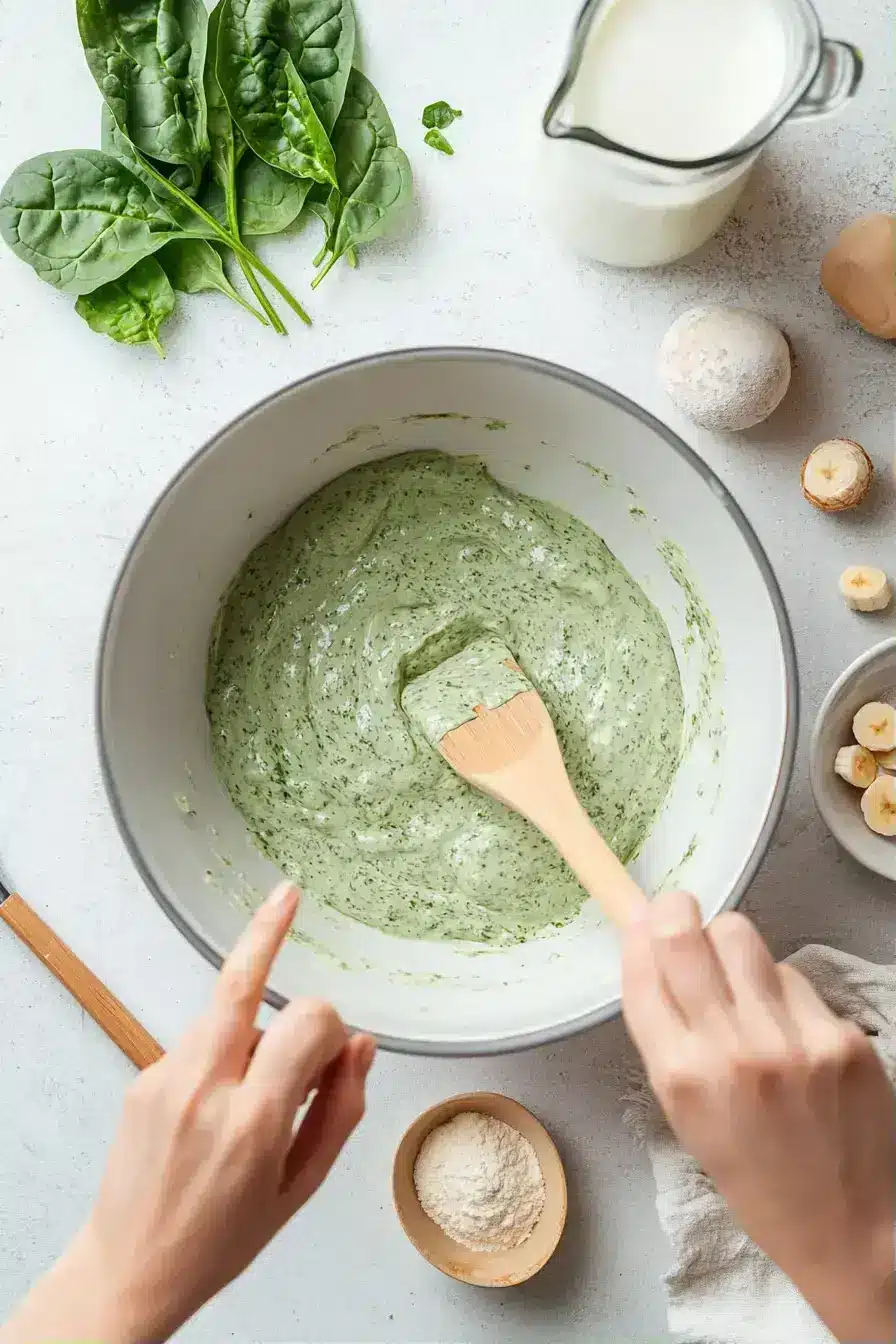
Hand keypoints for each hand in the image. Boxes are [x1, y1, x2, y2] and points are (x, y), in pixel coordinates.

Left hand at [2, 883, 373, 1343]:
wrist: (128, 1269)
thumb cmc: (221, 1241)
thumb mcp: (300, 1189)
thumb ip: (341, 1110)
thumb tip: (362, 1044)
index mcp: (252, 1123)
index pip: (307, 1022)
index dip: (332, 1025)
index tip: (339, 1047)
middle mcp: (203, 1088)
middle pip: (239, 982)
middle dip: (267, 930)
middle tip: (288, 894)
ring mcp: (165, 1077)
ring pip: (225, 1010)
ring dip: (255, 1025)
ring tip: (260, 1087)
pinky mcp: (143, 1075)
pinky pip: (201, 1040)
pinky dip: (225, 1051)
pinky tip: (221, 1104)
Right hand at [622, 891, 894, 1343]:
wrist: (847, 1227)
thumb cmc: (755, 1177)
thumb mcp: (685, 1114)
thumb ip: (667, 1035)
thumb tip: (651, 952)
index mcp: (682, 1079)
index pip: (644, 973)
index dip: (639, 935)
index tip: (642, 919)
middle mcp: (733, 1053)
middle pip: (687, 936)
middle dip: (677, 912)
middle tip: (681, 912)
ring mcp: (792, 1040)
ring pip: (742, 938)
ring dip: (730, 944)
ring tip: (738, 975)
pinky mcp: (842, 1036)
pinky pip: (795, 977)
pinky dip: (782, 989)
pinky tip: (788, 1026)